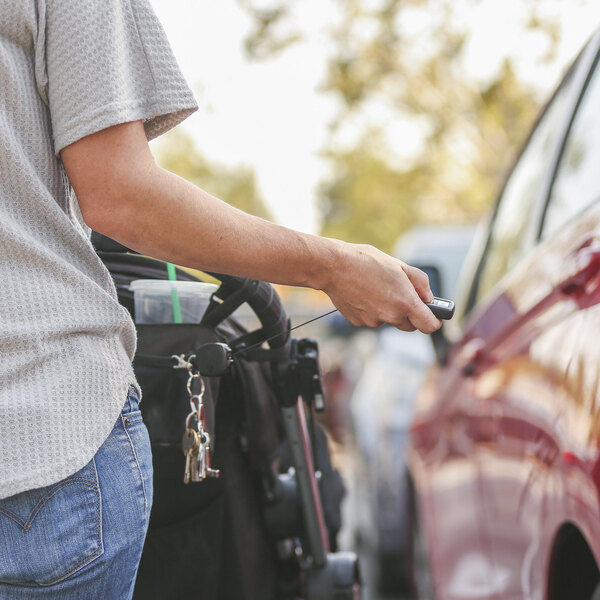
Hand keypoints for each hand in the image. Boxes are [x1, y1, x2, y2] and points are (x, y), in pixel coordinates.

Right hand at [321, 242, 441, 333]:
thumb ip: (420, 283)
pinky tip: (365, 293)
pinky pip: (373, 319)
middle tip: (403, 294)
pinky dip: (373, 309)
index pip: (429, 326)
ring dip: (389, 310)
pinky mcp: (359, 322)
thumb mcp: (400, 265)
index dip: (434, 321)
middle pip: (409, 325)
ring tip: (378, 288)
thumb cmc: (365, 261)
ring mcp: (373, 321)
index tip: (435, 315)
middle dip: (410, 313)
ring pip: (390, 320)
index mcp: (405, 302)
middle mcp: (391, 316)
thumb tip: (428, 297)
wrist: (333, 267)